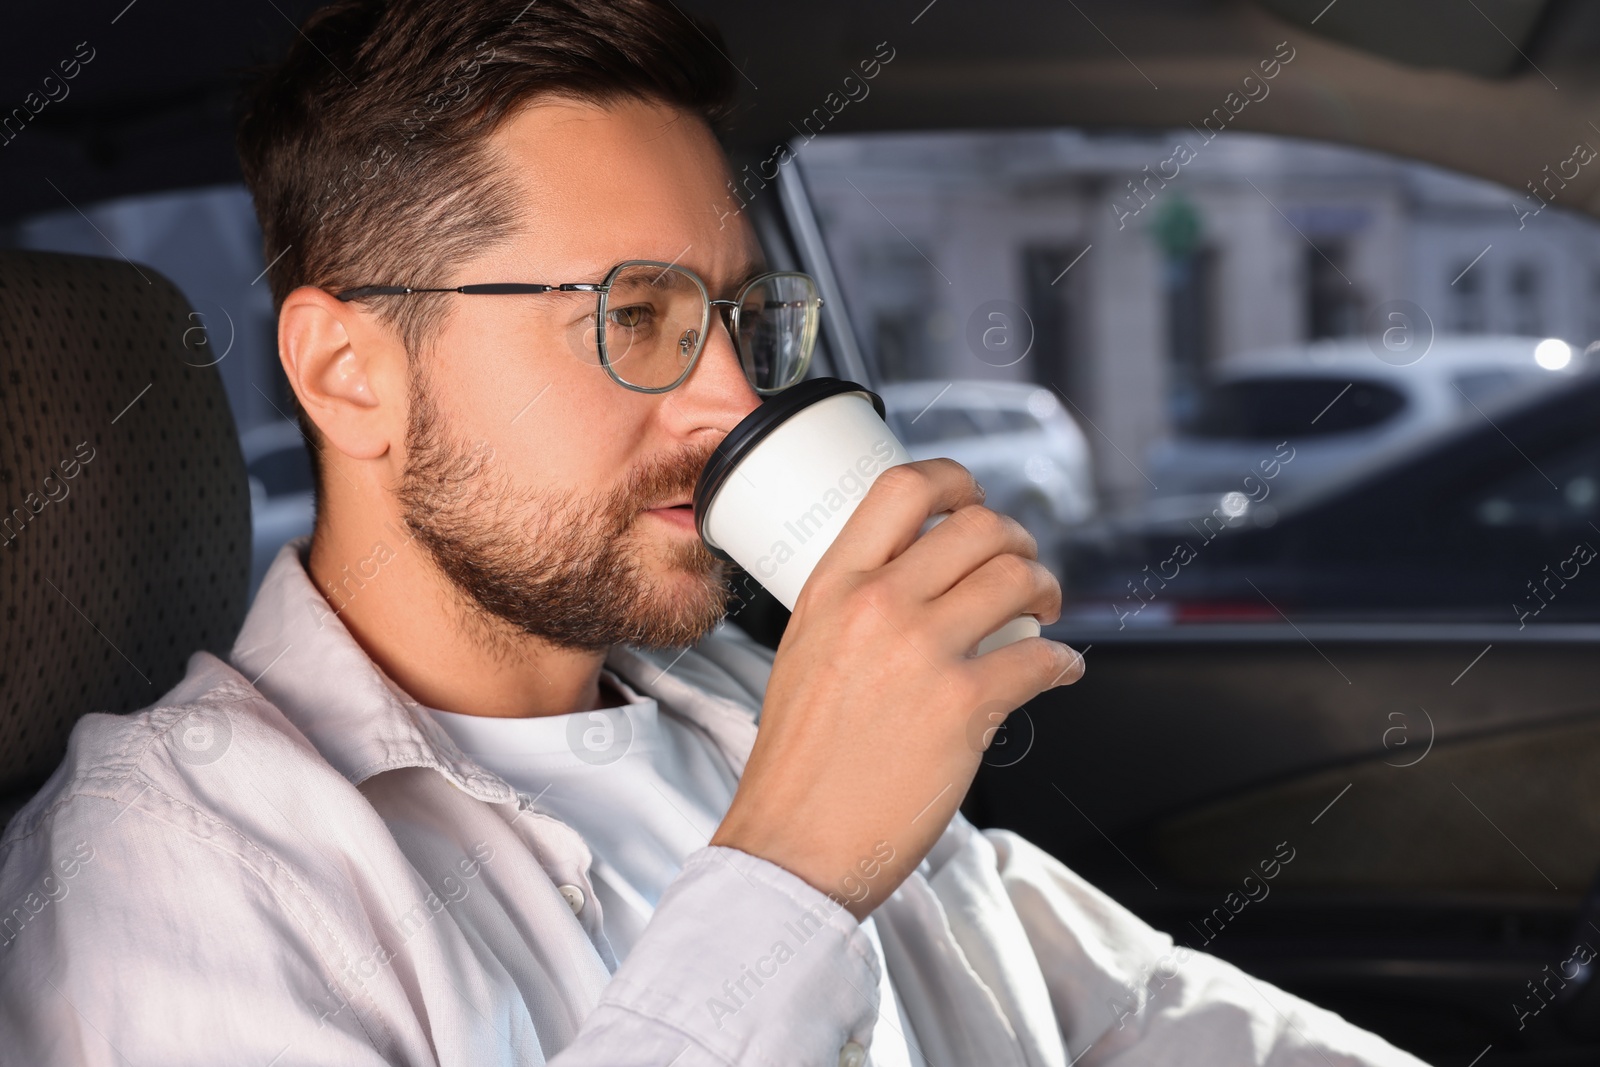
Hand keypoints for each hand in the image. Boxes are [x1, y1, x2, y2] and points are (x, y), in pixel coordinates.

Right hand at [709, 458, 1084, 919]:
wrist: (794, 843)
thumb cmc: (797, 763)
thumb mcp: (804, 651)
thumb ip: (853, 606)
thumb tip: (915, 583)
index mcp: (832, 586)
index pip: (903, 488)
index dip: (955, 479)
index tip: (974, 496)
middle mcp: (878, 605)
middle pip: (979, 527)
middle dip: (1018, 541)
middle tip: (1023, 567)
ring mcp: (924, 652)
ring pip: (1019, 580)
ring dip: (1047, 591)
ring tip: (1043, 613)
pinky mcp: (965, 705)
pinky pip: (1042, 660)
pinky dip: (1064, 663)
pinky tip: (1061, 671)